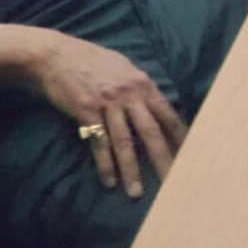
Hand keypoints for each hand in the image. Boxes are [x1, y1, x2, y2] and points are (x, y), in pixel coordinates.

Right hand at [0, 25, 185, 199]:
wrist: (56, 55)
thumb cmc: (92, 61)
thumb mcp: (124, 69)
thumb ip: (140, 89)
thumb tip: (155, 107)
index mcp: (142, 84)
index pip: (168, 114)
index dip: (179, 136)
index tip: (191, 156)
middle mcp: (129, 94)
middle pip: (151, 131)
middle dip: (163, 159)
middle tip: (173, 182)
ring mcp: (108, 103)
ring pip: (125, 141)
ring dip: (132, 169)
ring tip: (136, 192)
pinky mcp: (86, 111)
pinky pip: (99, 143)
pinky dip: (105, 164)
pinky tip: (110, 181)